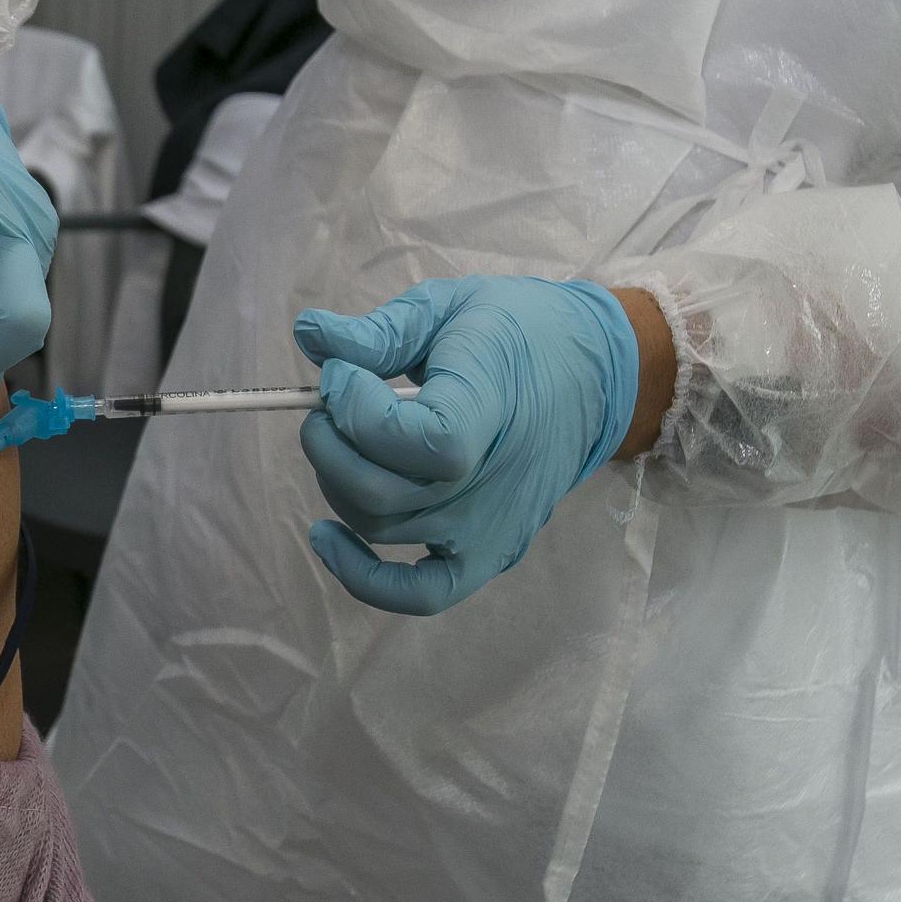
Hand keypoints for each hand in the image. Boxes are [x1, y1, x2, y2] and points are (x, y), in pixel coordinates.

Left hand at [292, 276, 640, 614]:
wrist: (591, 373)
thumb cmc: (515, 333)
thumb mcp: (448, 307)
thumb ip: (379, 331)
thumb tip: (309, 334)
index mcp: (491, 411)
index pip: (423, 443)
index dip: (360, 412)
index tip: (342, 374)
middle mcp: (492, 483)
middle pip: (381, 495)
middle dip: (328, 442)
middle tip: (326, 400)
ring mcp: (490, 527)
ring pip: (380, 528)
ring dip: (335, 481)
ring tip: (338, 436)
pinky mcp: (488, 553)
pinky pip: (421, 593)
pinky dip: (364, 578)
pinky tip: (326, 537)